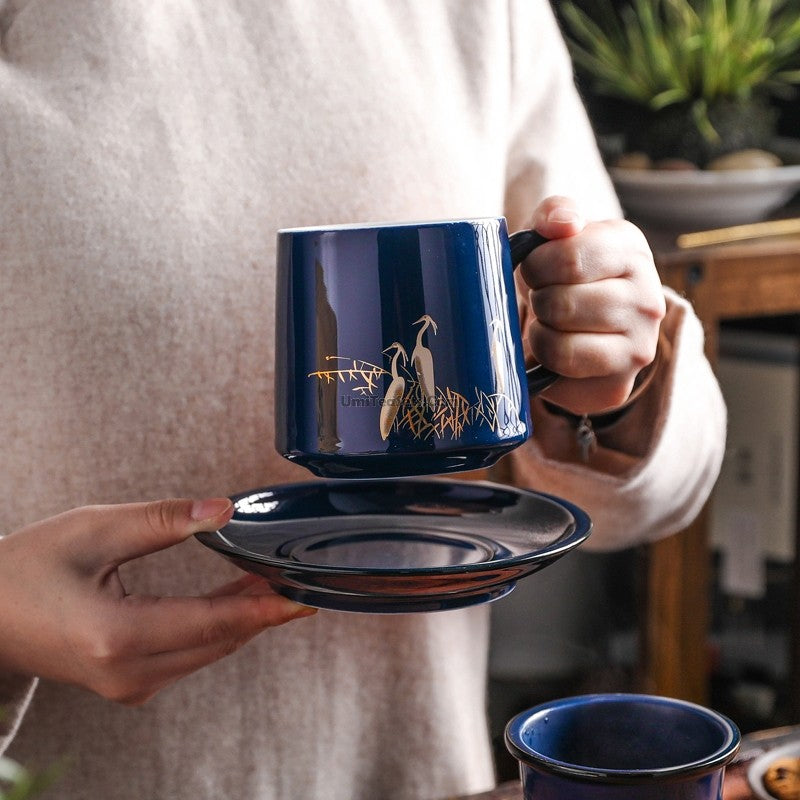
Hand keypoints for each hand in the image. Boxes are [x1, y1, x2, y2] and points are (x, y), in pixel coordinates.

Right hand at [0, 498, 314, 704]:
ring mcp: (127, 685)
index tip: (303, 596)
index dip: (265, 609)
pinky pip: (189, 656)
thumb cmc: (27, 567)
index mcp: (115, 636)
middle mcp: (126, 673)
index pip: (212, 624)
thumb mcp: (94, 529)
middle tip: (297, 573)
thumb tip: (224, 510)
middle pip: (218, 641)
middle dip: (262, 609)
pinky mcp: (128, 682)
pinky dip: (217, 628)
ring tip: (273, 578)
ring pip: (207, 651)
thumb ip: (163, 520)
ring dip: (243, 618)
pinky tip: (236, 599)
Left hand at [517, 195, 665, 413]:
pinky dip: (543, 358)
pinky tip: (553, 347)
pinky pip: (562, 371)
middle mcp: (647, 298)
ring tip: (549, 321)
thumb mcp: (555, 233)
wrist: (578, 323)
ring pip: (560, 342)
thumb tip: (563, 223)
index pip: (568, 258)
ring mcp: (639, 345)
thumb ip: (555, 213)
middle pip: (561, 304)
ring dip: (539, 331)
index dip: (535, 266)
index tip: (536, 269)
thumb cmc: (561, 272)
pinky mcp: (619, 382)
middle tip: (543, 298)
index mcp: (631, 249)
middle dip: (537, 301)